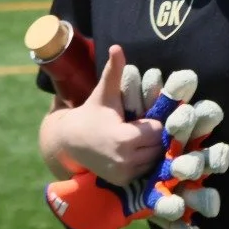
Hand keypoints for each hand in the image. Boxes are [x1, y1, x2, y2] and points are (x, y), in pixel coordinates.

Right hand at [55, 45, 163, 184]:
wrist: (69, 142)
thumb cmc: (92, 114)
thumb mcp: (104, 94)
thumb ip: (114, 72)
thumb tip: (117, 47)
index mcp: (123, 138)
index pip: (157, 129)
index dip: (154, 122)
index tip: (149, 116)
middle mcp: (125, 160)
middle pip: (159, 145)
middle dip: (158, 136)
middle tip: (149, 127)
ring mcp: (125, 174)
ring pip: (156, 159)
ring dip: (155, 150)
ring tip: (145, 138)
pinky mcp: (124, 182)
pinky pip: (148, 171)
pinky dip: (148, 162)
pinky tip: (140, 151)